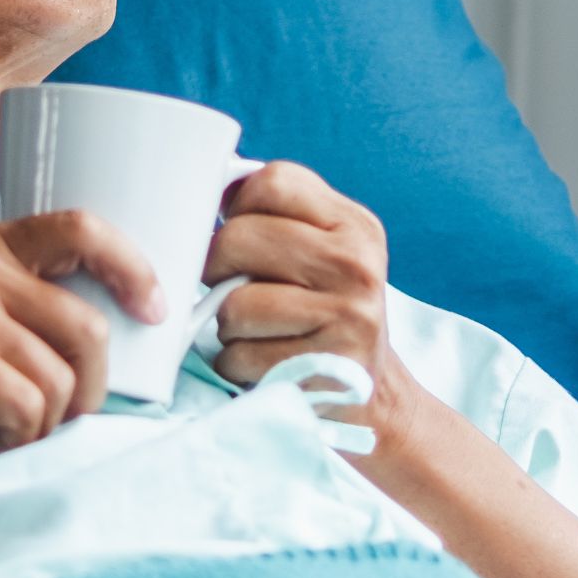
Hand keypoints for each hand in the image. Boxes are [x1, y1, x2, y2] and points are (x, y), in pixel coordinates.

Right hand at [0, 211, 165, 469]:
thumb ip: (8, 304)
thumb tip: (100, 342)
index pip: (82, 227)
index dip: (134, 266)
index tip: (153, 308)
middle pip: (88, 330)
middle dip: (85, 392)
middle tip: (49, 422)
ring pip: (59, 381)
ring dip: (39, 427)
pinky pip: (24, 408)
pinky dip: (10, 440)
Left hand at [203, 161, 428, 460]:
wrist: (372, 395)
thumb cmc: (324, 314)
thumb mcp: (321, 253)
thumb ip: (276, 216)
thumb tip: (205, 187)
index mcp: (354, 225)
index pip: (271, 182)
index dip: (236, 208)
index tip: (242, 238)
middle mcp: (356, 264)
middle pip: (237, 239)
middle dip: (217, 269)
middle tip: (234, 288)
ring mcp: (348, 316)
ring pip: (233, 304)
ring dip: (227, 325)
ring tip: (257, 331)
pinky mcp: (326, 367)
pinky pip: (238, 355)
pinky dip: (235, 363)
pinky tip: (263, 363)